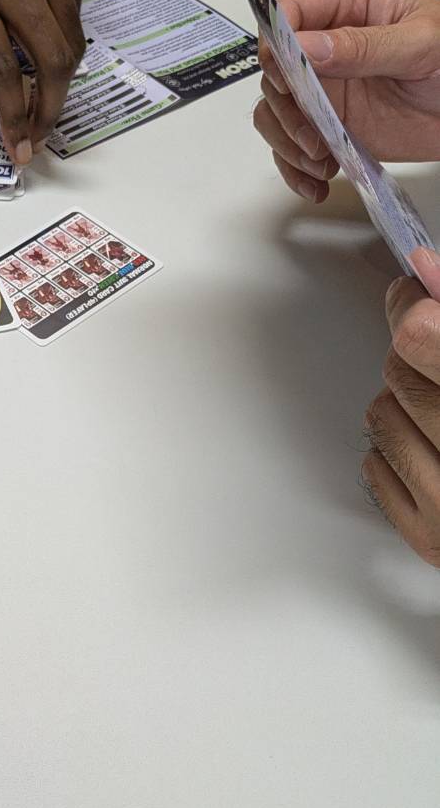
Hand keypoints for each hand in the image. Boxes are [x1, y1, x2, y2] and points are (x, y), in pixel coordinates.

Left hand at [0, 0, 85, 164]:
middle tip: (39, 135)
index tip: (18, 145)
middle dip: (49, 110)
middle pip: (49, 63)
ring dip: (59, 80)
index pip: (1, 67)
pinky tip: (43, 41)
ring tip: (43, 99)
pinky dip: (62, 37)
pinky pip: (74, 11)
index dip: (13, 114)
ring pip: (70, 42)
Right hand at [253, 0, 439, 202]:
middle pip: (274, 72)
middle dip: (286, 109)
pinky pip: (291, 148)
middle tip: (312, 135)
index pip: (290, 13)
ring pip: (274, 113)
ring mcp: (323, 91)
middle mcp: (327, 48)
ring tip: (321, 161)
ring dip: (288, 144)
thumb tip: (308, 47)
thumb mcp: (421, 44)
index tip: (287, 79)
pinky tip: (317, 182)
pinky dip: (296, 170)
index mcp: (350, 8)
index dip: (278, 45)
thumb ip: (364, 45)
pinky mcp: (326, 127)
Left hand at [361, 262, 439, 567]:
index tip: (414, 298)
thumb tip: (424, 269)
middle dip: (416, 355)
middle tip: (435, 352)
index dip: (415, 307)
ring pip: (380, 415)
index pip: (424, 338)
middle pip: (400, 371)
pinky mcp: (428, 538)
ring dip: (404, 401)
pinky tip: (434, 446)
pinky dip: (397, 448)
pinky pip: (374, 464)